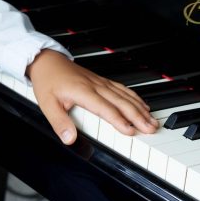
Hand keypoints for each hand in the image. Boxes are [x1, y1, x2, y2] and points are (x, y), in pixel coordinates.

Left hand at [26, 49, 158, 145]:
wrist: (47, 61)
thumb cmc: (47, 82)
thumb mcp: (47, 104)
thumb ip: (59, 123)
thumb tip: (69, 139)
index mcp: (83, 92)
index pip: (105, 108)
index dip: (119, 120)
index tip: (131, 131)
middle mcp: (95, 86)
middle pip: (121, 102)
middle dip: (138, 116)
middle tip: (152, 129)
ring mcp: (100, 82)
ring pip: (124, 95)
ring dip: (140, 108)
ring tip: (152, 121)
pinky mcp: (101, 80)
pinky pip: (122, 89)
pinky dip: (135, 98)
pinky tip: (143, 105)